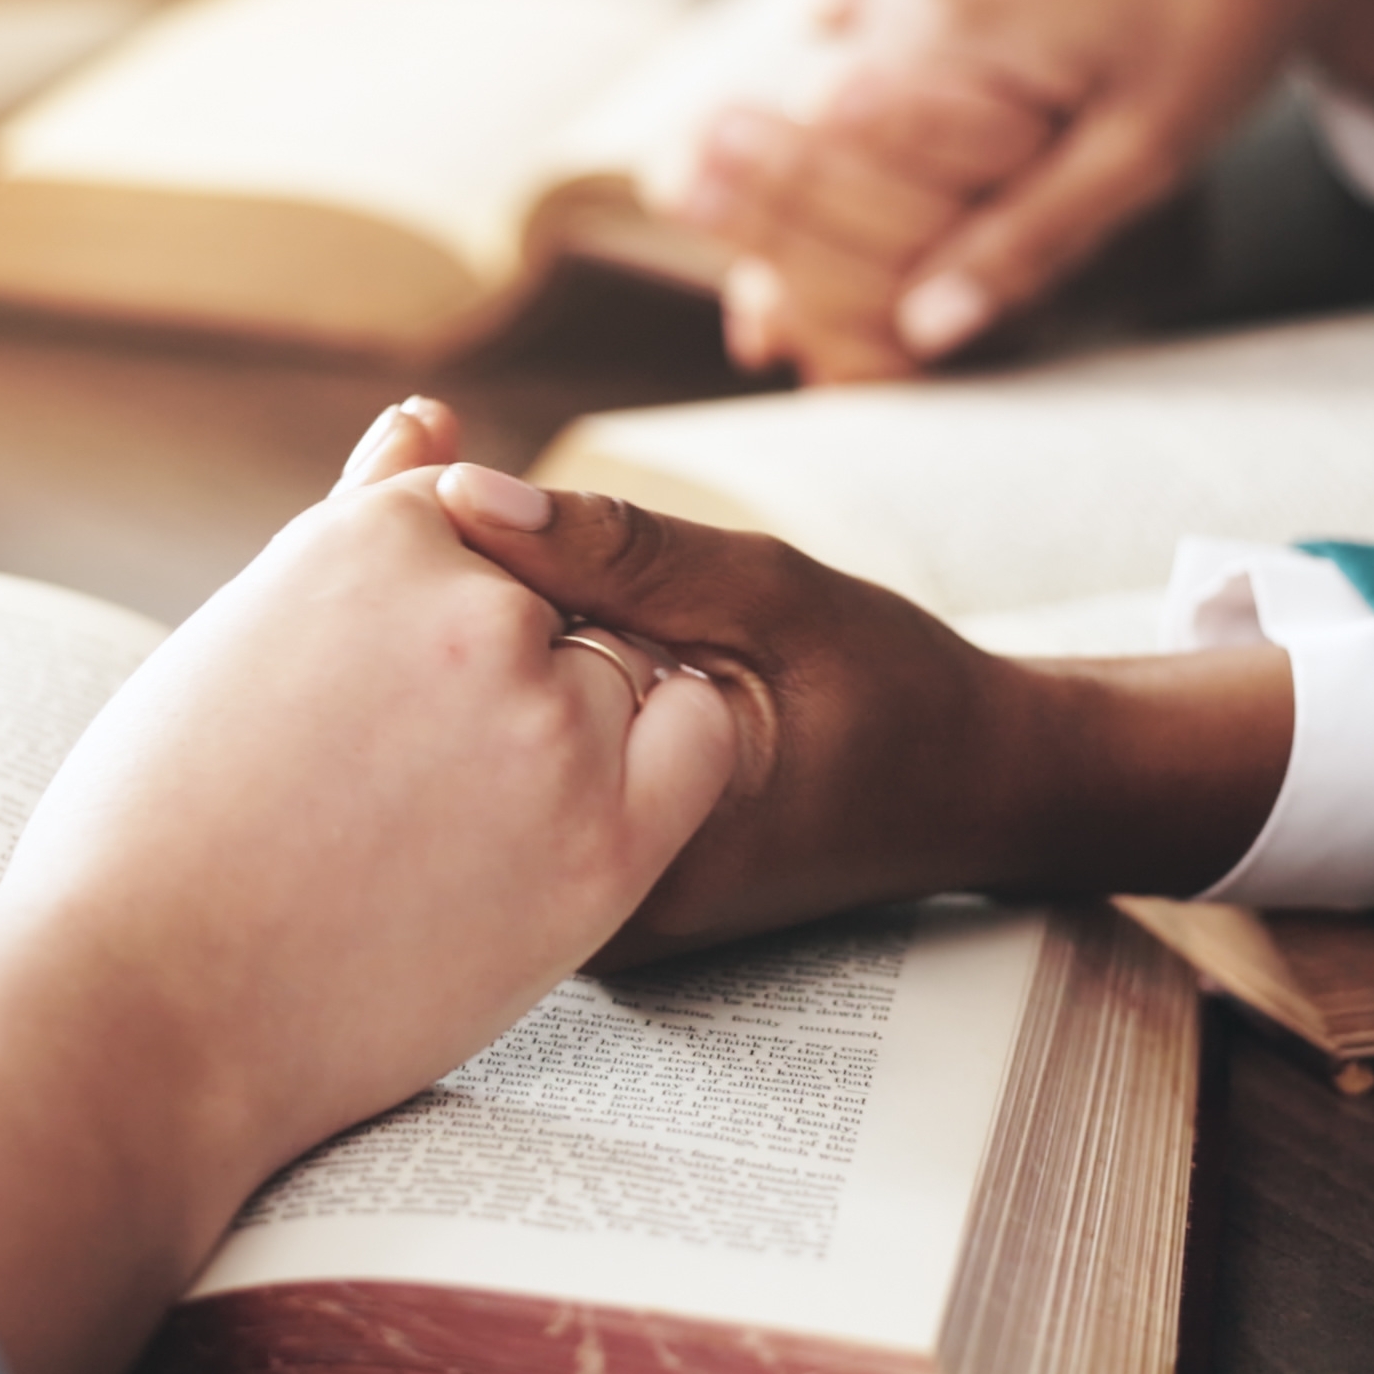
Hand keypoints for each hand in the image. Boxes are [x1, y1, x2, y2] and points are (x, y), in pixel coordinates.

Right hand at [0, 397, 737, 1373]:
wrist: (145, 1013)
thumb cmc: (158, 828)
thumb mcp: (250, 630)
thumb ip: (367, 514)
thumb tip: (432, 415)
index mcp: (369, 538)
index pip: (490, 523)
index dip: (451, 627)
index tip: (394, 711)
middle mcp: (471, 604)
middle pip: (561, 605)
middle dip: (515, 679)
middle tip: (404, 798)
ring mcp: (546, 718)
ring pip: (627, 679)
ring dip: (576, 739)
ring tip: (447, 842)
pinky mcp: (605, 837)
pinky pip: (693, 756)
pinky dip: (650, 783)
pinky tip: (543, 849)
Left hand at [426, 428, 1291, 966]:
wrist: (972, 795)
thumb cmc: (887, 687)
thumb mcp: (764, 592)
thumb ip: (620, 550)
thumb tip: (462, 495)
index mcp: (624, 845)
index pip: (457, 700)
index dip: (411, 563)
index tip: (407, 453)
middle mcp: (581, 911)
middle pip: (427, 742)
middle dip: (402, 598)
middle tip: (406, 456)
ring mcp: (575, 921)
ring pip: (448, 765)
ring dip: (433, 643)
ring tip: (444, 524)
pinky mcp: (579, 904)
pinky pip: (491, 787)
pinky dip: (477, 692)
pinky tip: (487, 605)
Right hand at [670, 0, 1373, 378]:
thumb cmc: (1213, 32)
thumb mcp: (1145, 153)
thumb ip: (1030, 238)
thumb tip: (926, 329)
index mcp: (942, 33)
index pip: (834, 168)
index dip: (824, 265)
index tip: (821, 351)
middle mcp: (901, 6)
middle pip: (817, 153)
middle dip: (807, 251)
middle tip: (776, 347)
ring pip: (831, 135)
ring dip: (823, 222)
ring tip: (788, 325)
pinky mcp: (924, 6)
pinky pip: (862, 106)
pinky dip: (851, 176)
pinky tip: (853, 248)